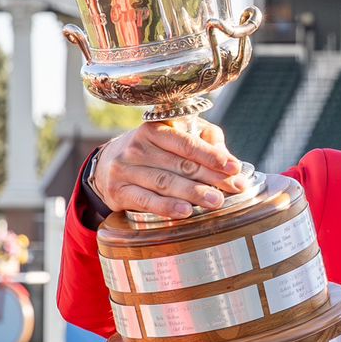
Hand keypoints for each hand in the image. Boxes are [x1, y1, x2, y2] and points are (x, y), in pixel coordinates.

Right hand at [91, 117, 245, 220]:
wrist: (107, 166)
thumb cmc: (153, 152)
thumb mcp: (175, 137)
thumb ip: (203, 141)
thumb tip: (228, 158)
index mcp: (155, 129)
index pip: (187, 143)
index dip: (212, 155)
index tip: (233, 167)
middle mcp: (137, 147)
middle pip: (180, 164)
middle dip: (210, 177)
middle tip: (233, 188)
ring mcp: (126, 169)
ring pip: (165, 182)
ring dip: (193, 193)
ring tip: (216, 201)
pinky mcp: (119, 192)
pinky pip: (146, 201)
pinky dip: (167, 207)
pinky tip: (186, 212)